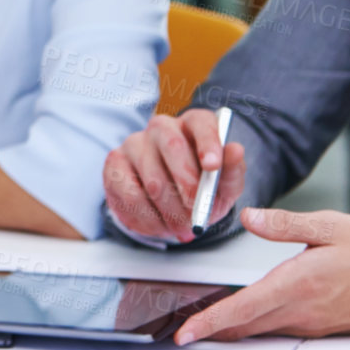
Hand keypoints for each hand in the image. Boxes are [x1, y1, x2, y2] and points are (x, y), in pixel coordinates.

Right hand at [103, 108, 244, 242]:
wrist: (170, 207)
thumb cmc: (201, 190)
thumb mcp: (224, 186)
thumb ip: (232, 170)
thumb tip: (235, 150)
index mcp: (194, 124)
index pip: (201, 123)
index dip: (208, 143)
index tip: (213, 166)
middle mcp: (162, 127)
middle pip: (173, 147)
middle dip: (188, 186)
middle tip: (197, 214)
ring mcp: (135, 142)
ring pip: (152, 179)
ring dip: (170, 211)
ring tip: (182, 227)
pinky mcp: (114, 163)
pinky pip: (130, 194)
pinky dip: (149, 218)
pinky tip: (160, 225)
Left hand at [172, 207, 349, 343]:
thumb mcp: (332, 226)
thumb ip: (286, 224)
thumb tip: (249, 218)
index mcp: (300, 284)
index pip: (244, 308)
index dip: (210, 322)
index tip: (185, 333)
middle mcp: (302, 311)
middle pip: (245, 327)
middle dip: (211, 331)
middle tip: (181, 332)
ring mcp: (311, 325)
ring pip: (260, 330)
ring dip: (231, 329)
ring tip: (203, 324)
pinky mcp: (319, 328)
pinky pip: (278, 329)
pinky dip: (255, 326)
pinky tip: (244, 318)